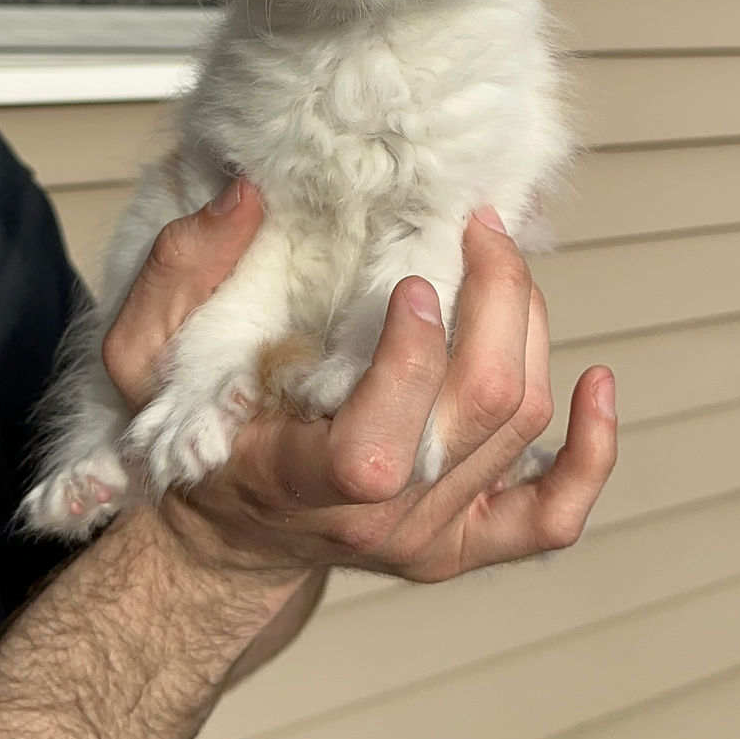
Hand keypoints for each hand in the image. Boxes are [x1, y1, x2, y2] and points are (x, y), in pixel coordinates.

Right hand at [103, 183, 616, 585]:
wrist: (228, 533)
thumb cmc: (189, 436)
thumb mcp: (140, 355)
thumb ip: (179, 273)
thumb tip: (246, 197)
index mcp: (301, 484)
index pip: (379, 446)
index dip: (411, 363)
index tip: (411, 277)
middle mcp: (381, 523)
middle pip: (480, 411)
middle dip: (496, 299)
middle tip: (480, 223)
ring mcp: (433, 537)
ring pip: (522, 427)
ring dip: (528, 327)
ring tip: (500, 256)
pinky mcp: (468, 541)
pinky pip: (554, 514)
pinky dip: (592, 451)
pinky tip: (599, 383)